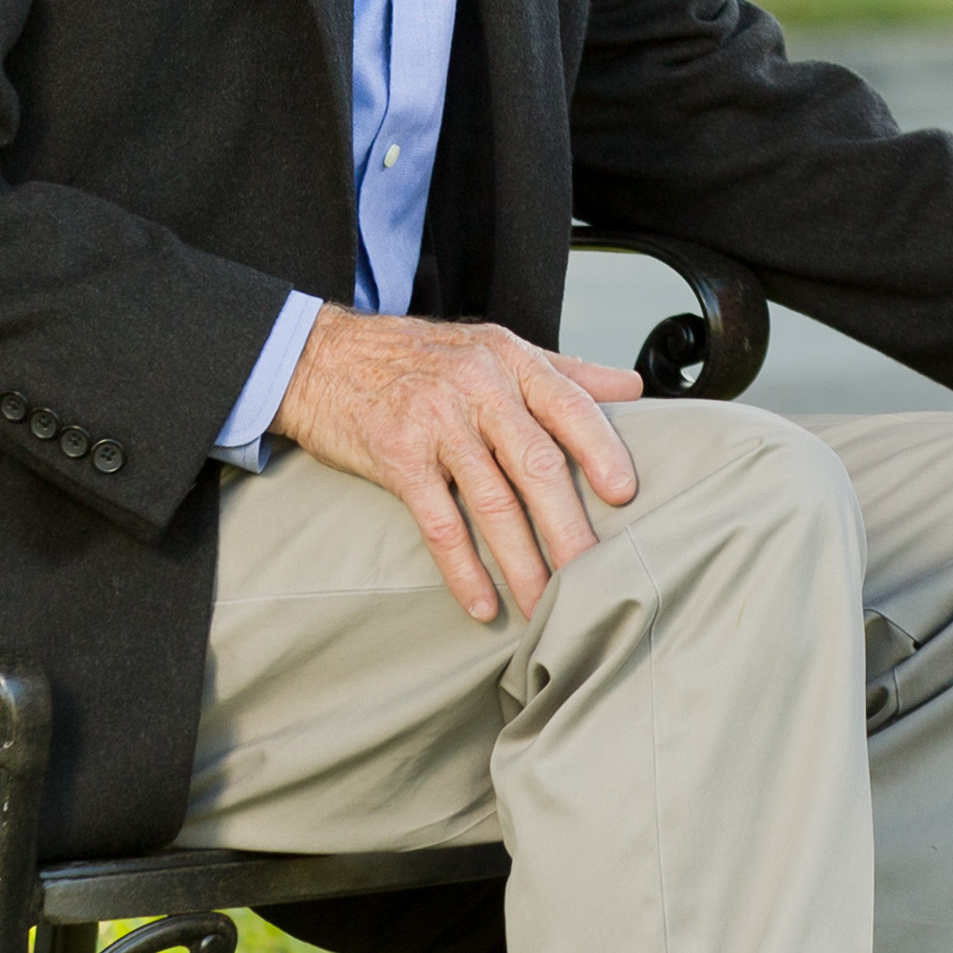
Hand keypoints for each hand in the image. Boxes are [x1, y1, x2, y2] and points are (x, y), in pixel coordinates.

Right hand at [274, 307, 640, 626]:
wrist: (320, 357)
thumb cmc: (417, 356)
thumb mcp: (493, 347)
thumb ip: (565, 371)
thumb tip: (633, 388)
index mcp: (510, 361)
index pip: (570, 406)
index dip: (602, 450)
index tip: (626, 495)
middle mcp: (479, 389)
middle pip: (537, 464)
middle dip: (570, 526)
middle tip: (596, 575)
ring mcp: (436, 424)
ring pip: (493, 502)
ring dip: (524, 563)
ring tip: (547, 605)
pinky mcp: (398, 459)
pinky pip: (439, 524)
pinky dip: (463, 570)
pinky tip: (484, 604)